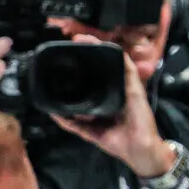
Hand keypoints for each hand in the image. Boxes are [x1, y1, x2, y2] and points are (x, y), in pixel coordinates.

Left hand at [48, 35, 175, 177]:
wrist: (136, 150)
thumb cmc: (117, 141)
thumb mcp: (88, 131)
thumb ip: (71, 122)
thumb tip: (52, 113)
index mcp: (106, 98)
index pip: (93, 77)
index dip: (81, 64)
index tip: (66, 56)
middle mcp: (116, 89)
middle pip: (103, 65)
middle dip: (89, 51)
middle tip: (73, 41)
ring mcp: (126, 87)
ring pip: (113, 61)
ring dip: (99, 48)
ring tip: (84, 39)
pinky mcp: (134, 88)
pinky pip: (126, 67)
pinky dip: (117, 55)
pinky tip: (105, 46)